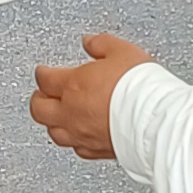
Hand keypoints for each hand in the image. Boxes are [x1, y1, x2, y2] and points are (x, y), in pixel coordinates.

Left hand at [28, 33, 151, 158]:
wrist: (153, 120)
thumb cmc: (139, 88)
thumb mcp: (121, 51)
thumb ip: (101, 44)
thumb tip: (90, 42)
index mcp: (73, 86)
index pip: (45, 79)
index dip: (42, 74)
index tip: (43, 72)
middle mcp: (71, 113)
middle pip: (39, 110)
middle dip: (38, 100)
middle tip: (41, 94)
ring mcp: (82, 135)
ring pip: (53, 132)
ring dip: (51, 123)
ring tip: (54, 117)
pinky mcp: (96, 151)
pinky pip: (76, 148)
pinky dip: (74, 140)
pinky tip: (78, 137)